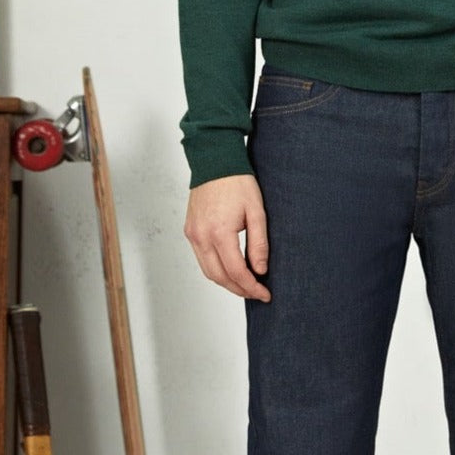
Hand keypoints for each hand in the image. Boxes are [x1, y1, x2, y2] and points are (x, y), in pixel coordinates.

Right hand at [183, 173, 271, 299]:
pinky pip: (201, 259)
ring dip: (226, 282)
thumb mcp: (257, 212)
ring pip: (208, 271)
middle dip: (239, 289)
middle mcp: (201, 236)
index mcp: (219, 232)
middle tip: (257, 293)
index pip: (236, 272)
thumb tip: (260, 270)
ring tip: (245, 284)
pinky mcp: (189, 231)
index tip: (265, 293)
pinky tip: (230, 269)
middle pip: (220, 277)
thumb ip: (259, 244)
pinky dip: (216, 269)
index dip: (252, 287)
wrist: (215, 161)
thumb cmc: (238, 182)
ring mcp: (193, 234)